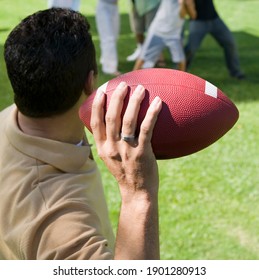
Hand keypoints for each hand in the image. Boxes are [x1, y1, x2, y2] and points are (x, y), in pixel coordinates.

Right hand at [91, 81, 161, 198]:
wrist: (137, 192)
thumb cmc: (126, 173)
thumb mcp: (111, 159)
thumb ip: (110, 142)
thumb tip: (115, 125)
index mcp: (102, 148)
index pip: (95, 123)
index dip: (97, 105)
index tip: (102, 91)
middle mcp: (112, 147)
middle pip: (111, 117)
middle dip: (117, 97)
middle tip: (124, 84)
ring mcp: (126, 150)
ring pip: (128, 120)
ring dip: (134, 101)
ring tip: (141, 88)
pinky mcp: (142, 152)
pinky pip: (146, 128)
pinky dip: (152, 113)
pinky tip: (158, 102)